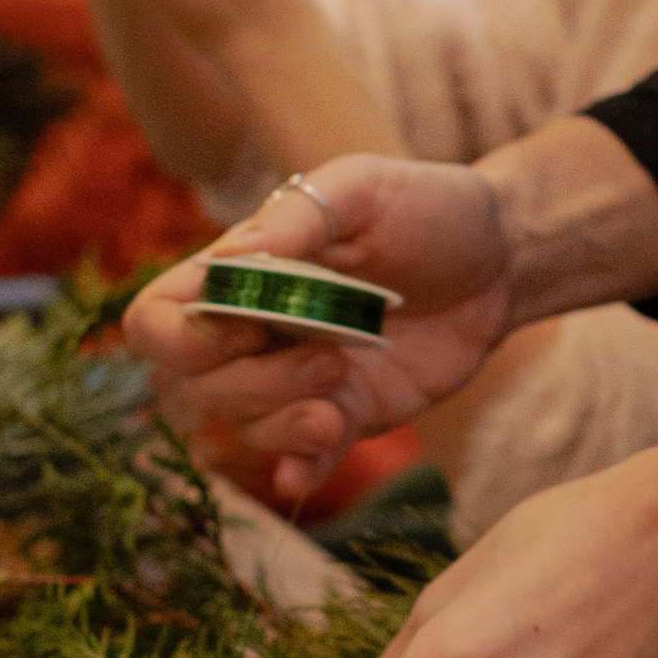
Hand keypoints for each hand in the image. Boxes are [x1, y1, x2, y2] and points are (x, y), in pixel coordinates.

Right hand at [125, 165, 514, 506]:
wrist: (501, 258)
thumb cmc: (426, 205)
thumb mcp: (365, 188)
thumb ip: (300, 217)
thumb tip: (227, 258)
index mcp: (242, 272)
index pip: (156, 321)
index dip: (181, 340)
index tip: (247, 326)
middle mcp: (257, 331)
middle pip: (192, 390)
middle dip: (250, 386)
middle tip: (328, 357)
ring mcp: (298, 379)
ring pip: (242, 430)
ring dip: (280, 423)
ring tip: (341, 389)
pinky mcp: (347, 415)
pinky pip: (302, 460)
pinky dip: (300, 469)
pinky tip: (311, 464)